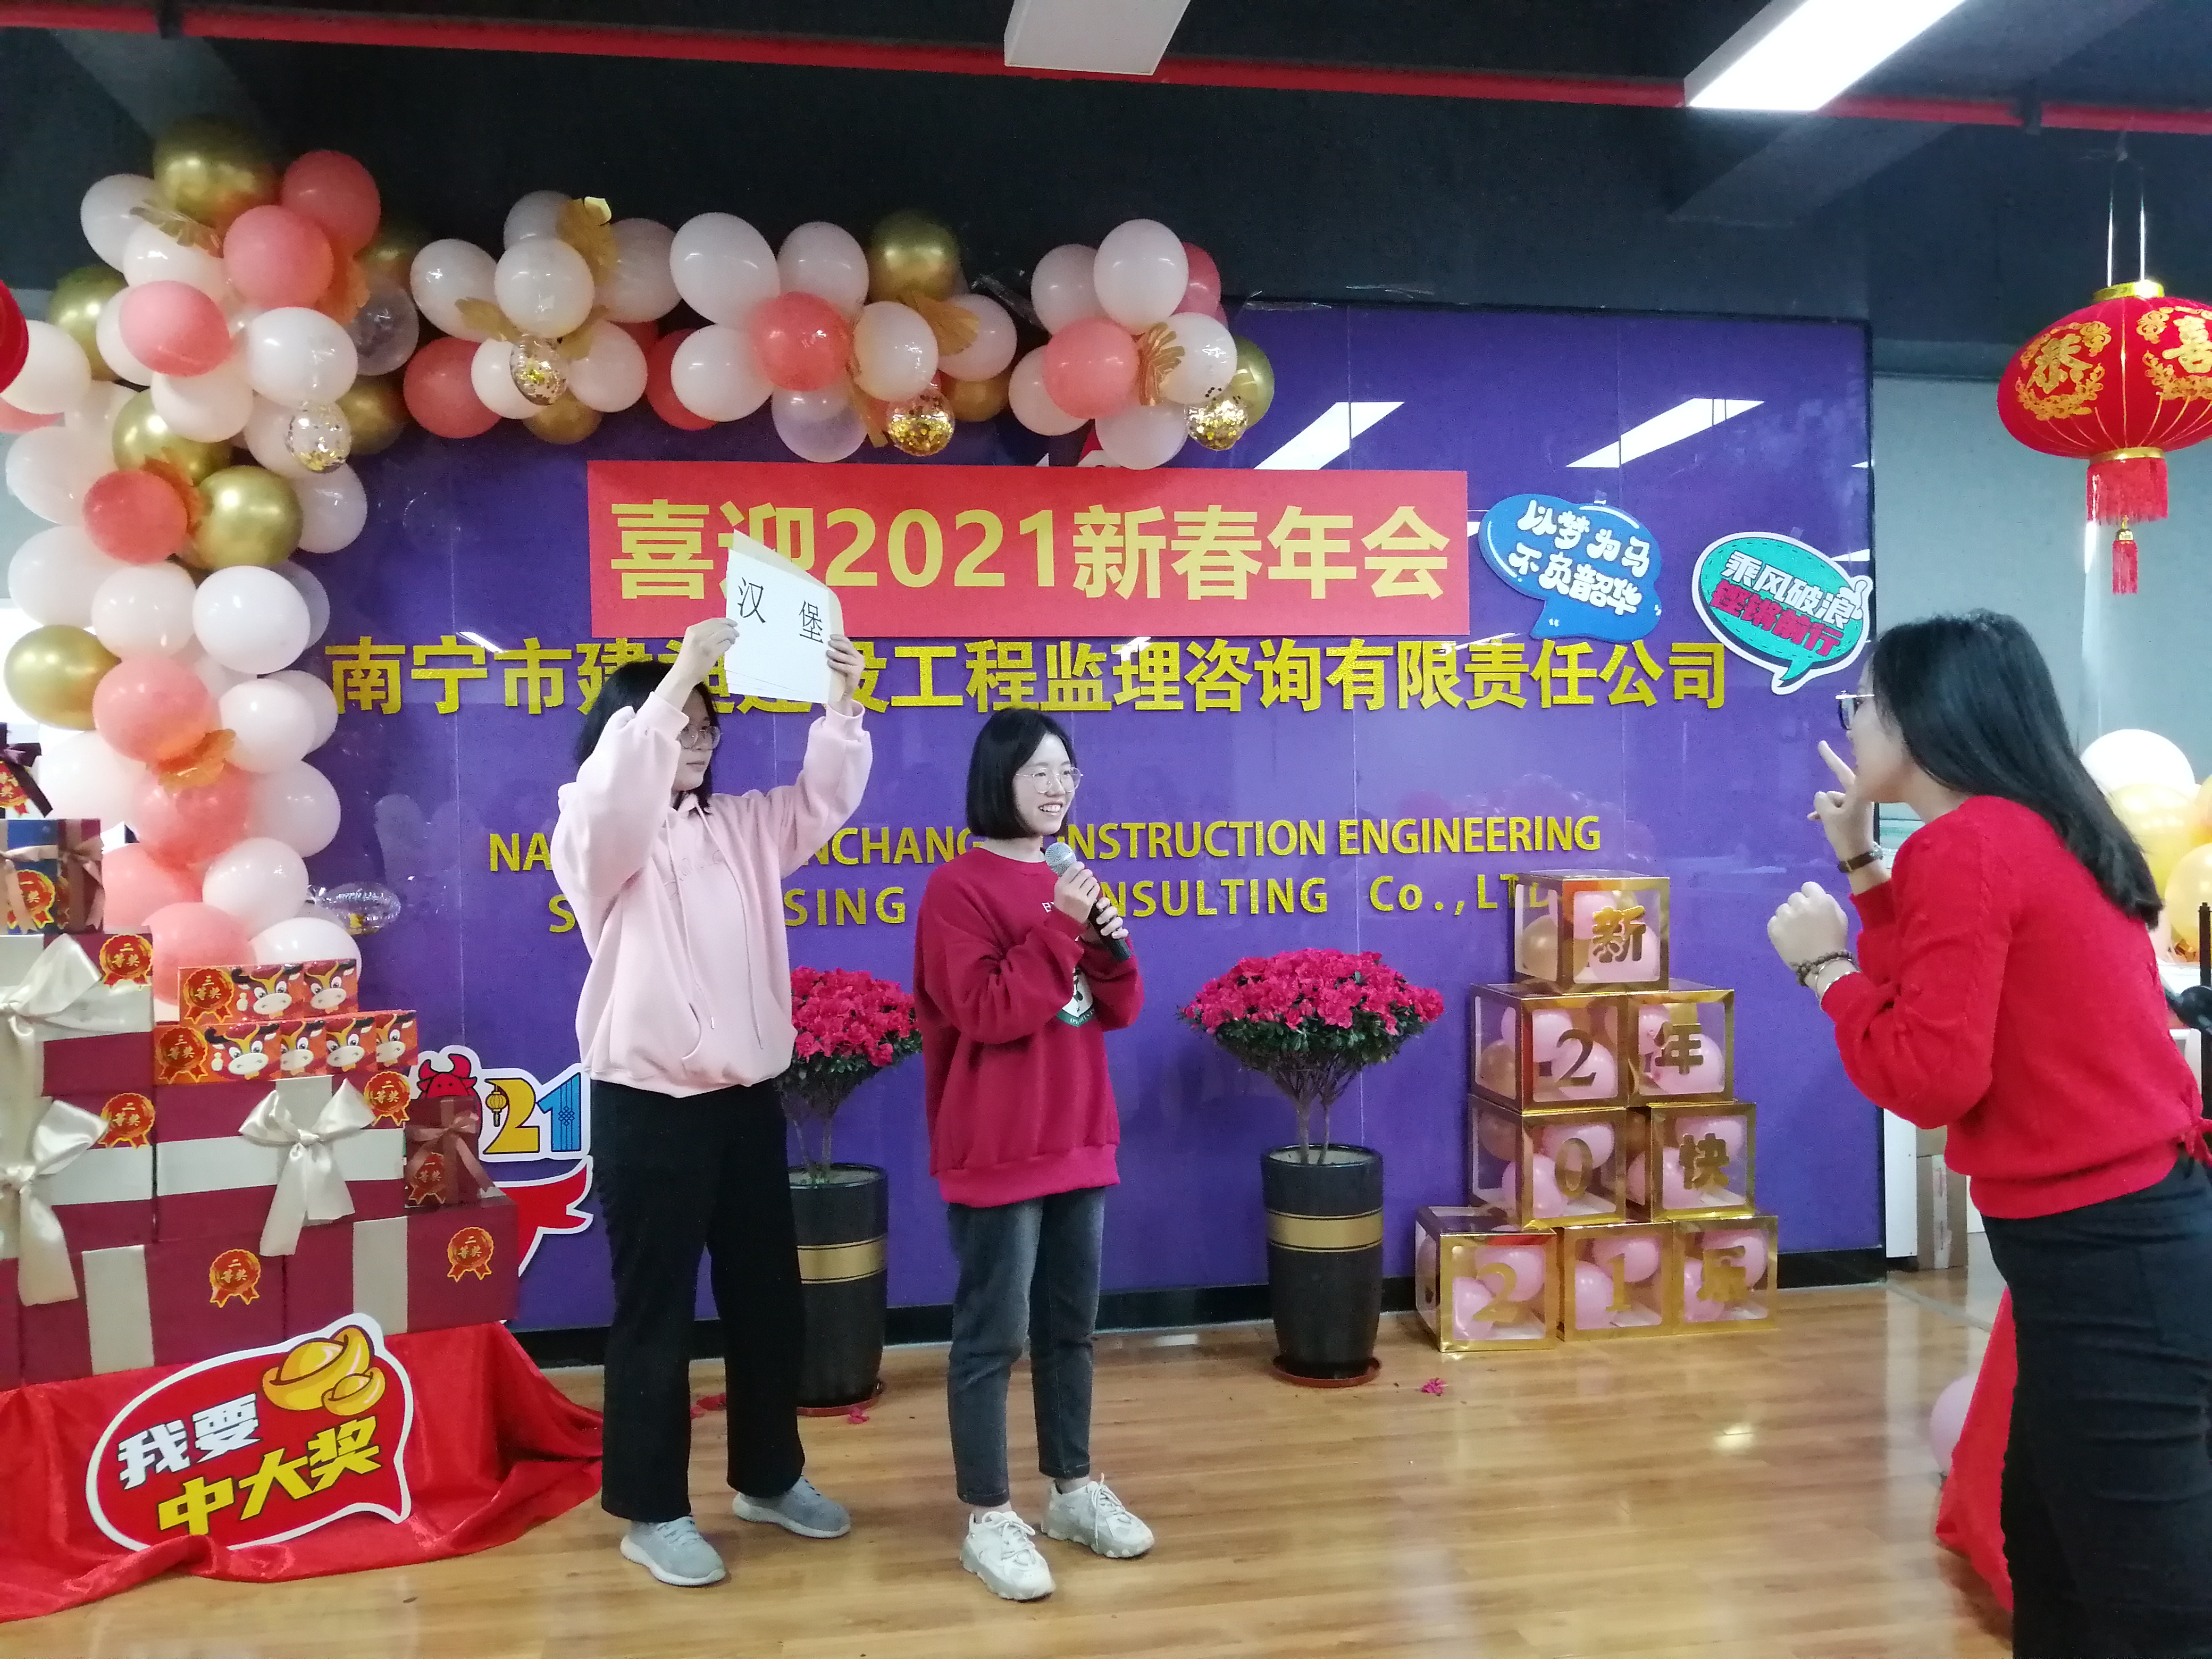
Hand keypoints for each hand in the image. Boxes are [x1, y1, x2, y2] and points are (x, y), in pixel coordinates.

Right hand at [673, 617, 737, 688]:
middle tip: (736, 633)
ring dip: (731, 637)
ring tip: (732, 641)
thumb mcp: (691, 641)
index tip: (733, 623)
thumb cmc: (688, 660)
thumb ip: (703, 633)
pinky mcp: (711, 653)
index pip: (713, 621)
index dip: (726, 621)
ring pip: (725, 633)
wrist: (682, 675)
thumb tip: (722, 628)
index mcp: (692, 630)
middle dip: (731, 629)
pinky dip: (728, 645)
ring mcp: (705, 643)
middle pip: (721, 626)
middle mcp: (698, 634)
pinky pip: (725, 644)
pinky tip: (726, 648)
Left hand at [824, 634, 863, 707]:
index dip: (840, 638)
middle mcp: (859, 658)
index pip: (848, 642)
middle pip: (848, 647)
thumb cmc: (841, 675)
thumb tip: (826, 645)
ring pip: (847, 657)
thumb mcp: (841, 662)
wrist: (846, 691)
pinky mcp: (856, 673)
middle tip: (828, 643)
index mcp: (855, 654)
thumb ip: (837, 654)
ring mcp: (859, 666)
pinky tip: (830, 663)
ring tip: (827, 653)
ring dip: (836, 654)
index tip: (830, 636)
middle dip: (838, 644)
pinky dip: (837, 664)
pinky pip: (845, 667)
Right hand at [1052, 859, 1100, 925]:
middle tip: (1086, 875)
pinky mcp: (1089, 903)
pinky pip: (1096, 889)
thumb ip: (1066, 878)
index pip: (1074, 868)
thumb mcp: (1058, 890)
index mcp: (1061, 885)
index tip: (1081, 866)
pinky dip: (1095, 887)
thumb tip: (1076, 867)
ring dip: (1092, 880)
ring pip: (1092, 880)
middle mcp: (1071, 889)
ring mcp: (1080, 896)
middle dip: (1087, 873)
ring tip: (1089, 883)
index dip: (1079, 865)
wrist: (1065, 922)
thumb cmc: (1061, 904)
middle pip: (1085, 873)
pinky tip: (1092, 889)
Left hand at [1085, 888, 1128, 944]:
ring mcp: (1116, 925)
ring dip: (1111, 925)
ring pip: (1119, 920)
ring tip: (1102, 932)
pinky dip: (1120, 933)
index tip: (1097, 906)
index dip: (1103, 902)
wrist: (1090, 943)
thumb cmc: (1086, 928)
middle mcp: (1110, 916)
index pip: (1106, 901)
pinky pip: (1124, 932)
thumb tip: (1076, 906)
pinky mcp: (1120, 934)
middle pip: (1113, 910)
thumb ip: (1082, 913)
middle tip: (1098, 921)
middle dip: (1106, 915)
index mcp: (1102, 910)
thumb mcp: (1083, 920)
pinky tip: (1113, 936)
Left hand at [1766, 881, 1849, 969]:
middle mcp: (1800, 904)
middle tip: (1804, 921)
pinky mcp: (1774, 928)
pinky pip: (1773, 921)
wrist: (1822, 965)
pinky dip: (1779, 927)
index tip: (1812, 906)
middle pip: (1794, 897)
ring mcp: (1785, 916)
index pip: (1808, 886)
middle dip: (1799, 906)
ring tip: (1795, 931)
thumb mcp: (1841, 917)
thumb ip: (1828, 902)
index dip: (1810, 896)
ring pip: (1782, 909)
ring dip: (1788, 916)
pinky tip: (1787, 937)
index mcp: (1819, 900)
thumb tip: (1816, 897)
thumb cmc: (1835, 941)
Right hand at [1810, 740, 1877, 861]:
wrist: (1858, 855)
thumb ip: (1822, 801)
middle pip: (1840, 780)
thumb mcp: (1829, 816)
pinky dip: (1827, 812)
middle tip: (1821, 749)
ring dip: (1825, 806)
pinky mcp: (1854, 813)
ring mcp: (1857, 804)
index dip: (1831, 756)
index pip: (1842, 769)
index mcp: (1857, 792)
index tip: (1823, 743)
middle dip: (1830, 771)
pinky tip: (1813, 819)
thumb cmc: (1845, 833)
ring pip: (1835, 798)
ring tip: (1816, 818)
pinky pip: (1837, 807)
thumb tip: (1821, 795)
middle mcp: (1859, 794)